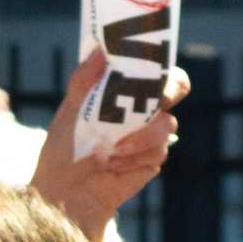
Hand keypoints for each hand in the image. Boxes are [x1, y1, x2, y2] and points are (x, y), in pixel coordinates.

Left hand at [31, 49, 188, 241]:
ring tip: (111, 150)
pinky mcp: (152, 159)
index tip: (152, 72)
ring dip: (139, 137)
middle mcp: (143, 109)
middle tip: (153, 104)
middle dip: (168, 94)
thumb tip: (100, 51)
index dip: (163, 66)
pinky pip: (158, 151)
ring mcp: (151, 135)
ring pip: (167, 124)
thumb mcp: (70, 110)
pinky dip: (134, 158)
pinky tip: (114, 165)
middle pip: (177, 89)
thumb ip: (84, 81)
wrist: (66, 190)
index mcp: (125, 91)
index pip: (156, 69)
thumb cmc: (64, 146)